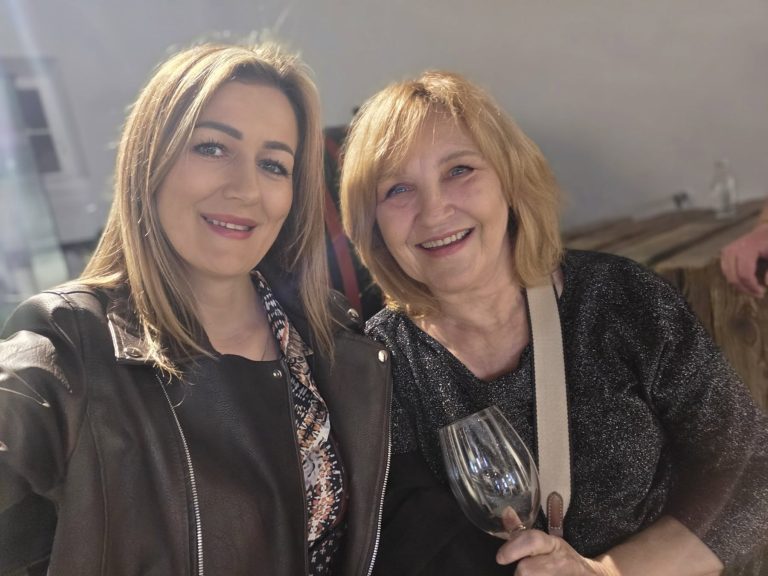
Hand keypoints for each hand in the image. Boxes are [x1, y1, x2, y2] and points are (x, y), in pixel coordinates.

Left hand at [496, 529, 614, 575]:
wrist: (592, 575)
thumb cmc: (563, 559)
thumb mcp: (547, 543)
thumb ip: (522, 532)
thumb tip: (505, 512)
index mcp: (553, 544)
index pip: (532, 541)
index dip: (513, 548)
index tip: (500, 558)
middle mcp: (560, 562)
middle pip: (526, 570)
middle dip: (519, 573)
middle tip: (520, 573)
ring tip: (532, 575)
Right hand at [720, 222, 767, 296]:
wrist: (764, 231)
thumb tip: (766, 284)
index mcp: (749, 248)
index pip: (745, 274)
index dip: (752, 286)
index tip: (762, 292)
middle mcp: (734, 249)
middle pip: (734, 276)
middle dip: (745, 288)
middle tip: (757, 293)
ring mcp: (727, 249)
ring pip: (727, 274)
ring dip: (738, 285)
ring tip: (750, 288)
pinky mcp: (724, 251)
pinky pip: (725, 269)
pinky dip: (733, 277)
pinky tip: (744, 280)